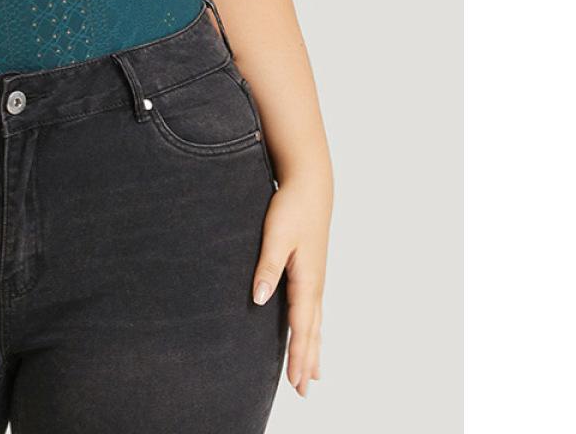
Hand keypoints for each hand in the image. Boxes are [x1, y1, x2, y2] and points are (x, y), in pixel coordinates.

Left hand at [250, 174, 330, 397]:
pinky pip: (313, 309)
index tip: (295, 382)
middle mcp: (315, 283)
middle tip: (304, 391)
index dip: (298, 355)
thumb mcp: (276, 235)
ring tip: (313, 374)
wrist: (310, 185)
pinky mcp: (311, 269)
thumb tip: (260, 300)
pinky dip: (313, 328)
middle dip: (307, 361)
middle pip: (312, 330)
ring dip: (312, 348)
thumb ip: (267, 267)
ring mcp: (315, 277)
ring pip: (315, 322)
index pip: (301, 326)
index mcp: (307, 279)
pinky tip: (311, 332)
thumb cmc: (292, 207)